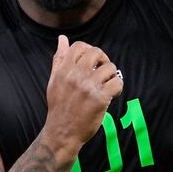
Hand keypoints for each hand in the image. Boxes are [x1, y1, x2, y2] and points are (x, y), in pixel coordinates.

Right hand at [43, 35, 123, 153]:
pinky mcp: (100, 99)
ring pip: (110, 67)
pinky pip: (117, 83)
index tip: (92, 62)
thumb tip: (62, 39)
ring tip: (108, 84)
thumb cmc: (59, 107)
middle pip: (97, 53)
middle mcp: (76, 76)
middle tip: (103, 71)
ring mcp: (88, 88)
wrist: (62, 133)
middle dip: (103, 59)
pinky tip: (112, 94)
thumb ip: (59, 59)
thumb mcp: (54, 81)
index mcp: (64, 71)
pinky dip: (118, 87)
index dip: (89, 50)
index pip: (79, 47)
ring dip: (112, 75)